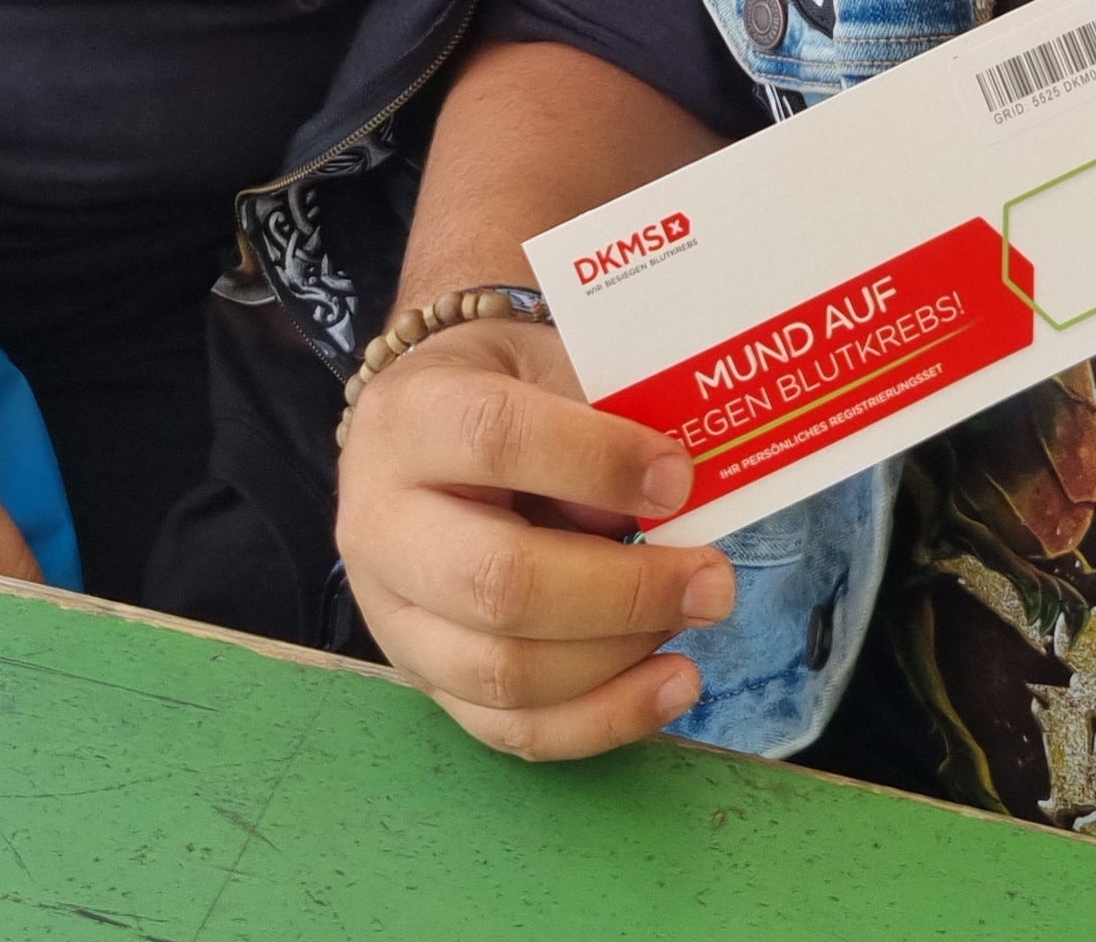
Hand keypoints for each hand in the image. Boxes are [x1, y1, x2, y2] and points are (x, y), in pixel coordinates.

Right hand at [335, 314, 738, 758]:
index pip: (493, 439)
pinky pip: (514, 730)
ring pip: (506, 674)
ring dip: (623, 658)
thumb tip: (666, 499)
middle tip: (713, 578)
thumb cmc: (499, 390)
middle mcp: (382, 528)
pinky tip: (674, 684)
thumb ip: (597, 416)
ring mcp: (395, 619)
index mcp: (408, 421)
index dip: (597, 461)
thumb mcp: (542, 365)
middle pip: (497, 583)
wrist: (419, 436)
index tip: (678, 476)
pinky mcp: (426, 682)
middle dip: (625, 591)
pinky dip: (605, 718)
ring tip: (697, 617)